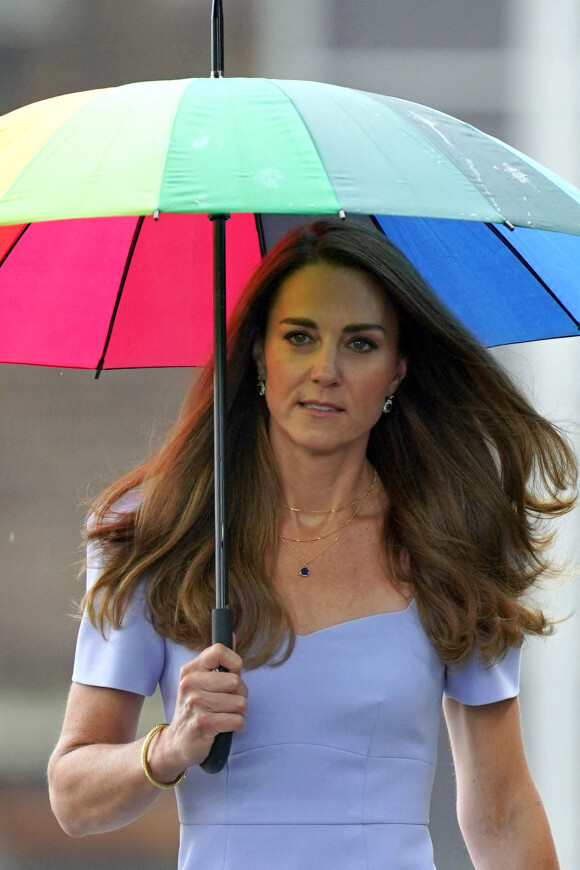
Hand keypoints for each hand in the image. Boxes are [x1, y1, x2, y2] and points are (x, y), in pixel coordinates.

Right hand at [147, 644, 246, 778]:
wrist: (177, 743)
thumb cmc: (196, 710)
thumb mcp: (200, 682)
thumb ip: (217, 661)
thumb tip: (231, 635)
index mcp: (190, 670)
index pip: (219, 651)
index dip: (234, 663)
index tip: (232, 675)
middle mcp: (190, 684)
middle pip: (236, 681)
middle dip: (240, 695)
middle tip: (228, 703)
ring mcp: (195, 703)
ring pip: (240, 703)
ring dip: (239, 713)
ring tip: (225, 716)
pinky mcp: (202, 723)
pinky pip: (237, 720)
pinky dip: (237, 726)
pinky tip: (225, 728)